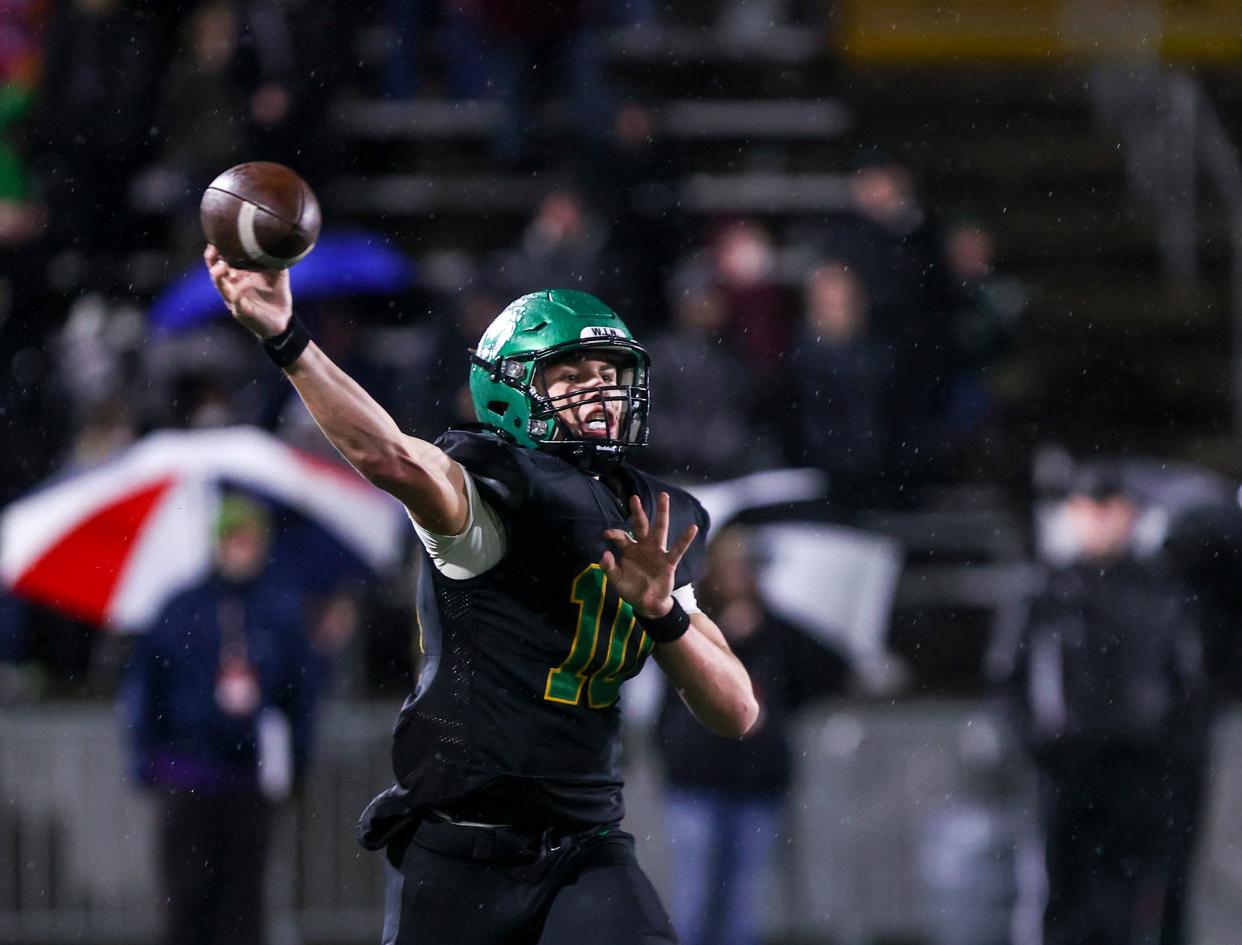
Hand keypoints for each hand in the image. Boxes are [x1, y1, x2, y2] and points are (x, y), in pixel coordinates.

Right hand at [204, 244, 292, 338]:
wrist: (283, 318)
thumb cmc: (276, 293)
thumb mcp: (277, 272)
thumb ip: (273, 259)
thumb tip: (275, 242)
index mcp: (237, 275)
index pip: (221, 260)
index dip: (217, 250)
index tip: (218, 238)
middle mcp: (232, 286)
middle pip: (215, 272)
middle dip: (212, 261)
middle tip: (213, 249)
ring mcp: (235, 299)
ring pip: (221, 287)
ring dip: (218, 277)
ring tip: (220, 267)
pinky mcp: (242, 311)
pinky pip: (236, 303)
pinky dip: (236, 295)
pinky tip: (238, 288)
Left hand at [601, 492, 697, 619]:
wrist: (646, 604)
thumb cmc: (631, 589)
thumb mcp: (616, 579)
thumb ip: (609, 567)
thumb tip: (604, 553)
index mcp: (629, 550)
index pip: (621, 537)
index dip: (614, 534)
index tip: (606, 533)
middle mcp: (644, 547)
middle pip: (641, 525)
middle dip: (638, 512)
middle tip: (634, 497)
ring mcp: (657, 552)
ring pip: (660, 529)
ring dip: (662, 513)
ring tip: (664, 496)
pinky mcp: (668, 562)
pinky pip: (678, 549)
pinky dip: (685, 539)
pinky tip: (692, 527)